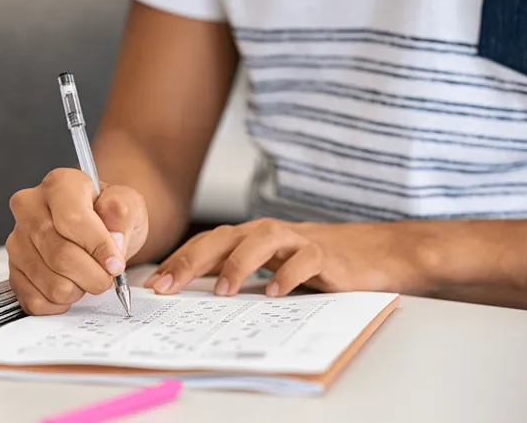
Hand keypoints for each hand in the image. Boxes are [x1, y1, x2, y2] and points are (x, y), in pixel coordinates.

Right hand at [6, 168, 148, 314]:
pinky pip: (37, 300)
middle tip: (108, 276)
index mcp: (59, 184)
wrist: (97, 230)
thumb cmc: (109, 216)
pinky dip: (61, 302)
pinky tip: (71, 285)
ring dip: (79, 289)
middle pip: (61, 256)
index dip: (98, 248)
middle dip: (94, 275)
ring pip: (51, 283)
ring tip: (87, 275)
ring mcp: (17, 241)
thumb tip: (113, 240)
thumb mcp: (128, 205)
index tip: (116, 264)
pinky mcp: (13, 270)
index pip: (72, 220)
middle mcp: (30, 208)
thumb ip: (123, 216)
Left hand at [144, 218, 433, 297]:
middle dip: (191, 261)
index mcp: (250, 237)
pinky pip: (304, 260)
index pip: (206, 244)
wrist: (373, 252)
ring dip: (238, 264)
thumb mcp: (270, 267)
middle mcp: (268, 233)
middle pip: (223, 238)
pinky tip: (275, 293)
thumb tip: (193, 294)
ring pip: (261, 240)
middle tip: (168, 286)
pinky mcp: (326, 254)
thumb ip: (238, 274)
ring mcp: (297, 240)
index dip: (178, 261)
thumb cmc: (314, 263)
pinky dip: (288, 275)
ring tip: (222, 291)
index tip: (153, 285)